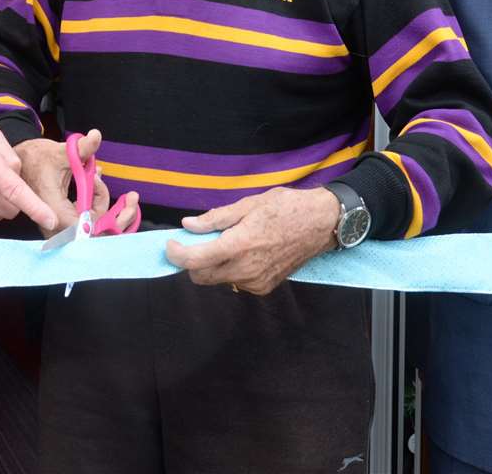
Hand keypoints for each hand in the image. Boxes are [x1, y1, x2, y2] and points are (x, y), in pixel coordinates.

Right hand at [16, 130, 108, 234]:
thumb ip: (82, 147)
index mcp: (54, 210)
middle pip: (88, 226)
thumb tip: (96, 135)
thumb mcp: (62, 151)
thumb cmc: (37, 157)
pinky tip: (87, 183)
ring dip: (94, 201)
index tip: (96, 182)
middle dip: (98, 201)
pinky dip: (88, 202)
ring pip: (85, 224)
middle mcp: (52, 223)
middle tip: (95, 177)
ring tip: (91, 177)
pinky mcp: (55, 221)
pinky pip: (79, 220)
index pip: (86, 225)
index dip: (98, 206)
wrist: (19, 160)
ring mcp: (53, 224)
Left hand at [165, 186, 339, 294]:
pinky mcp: (265, 287)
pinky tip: (244, 252)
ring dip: (212, 265)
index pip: (195, 260)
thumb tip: (188, 225)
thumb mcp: (248, 204)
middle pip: (202, 276)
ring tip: (226, 243)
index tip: (170, 244)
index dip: (176, 254)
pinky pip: (236, 282)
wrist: (321, 224)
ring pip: (219, 280)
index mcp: (240, 245)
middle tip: (194, 241)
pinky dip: (230, 270)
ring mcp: (256, 282)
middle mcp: (247, 269)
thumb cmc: (286, 208)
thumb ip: (215, 219)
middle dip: (191, 261)